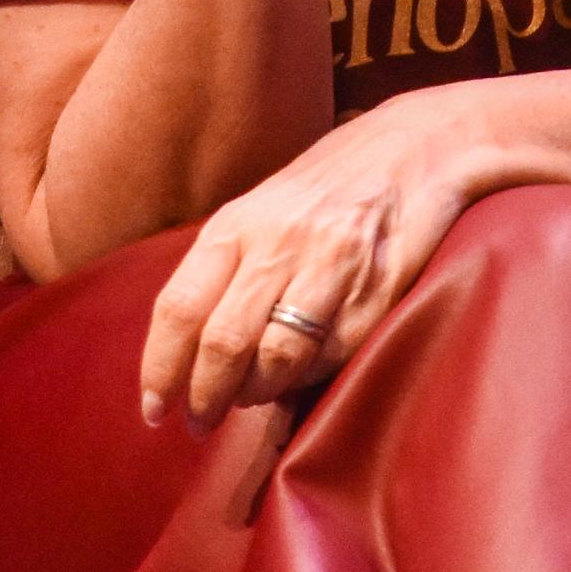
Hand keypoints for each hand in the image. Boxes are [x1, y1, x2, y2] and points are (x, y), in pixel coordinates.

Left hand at [139, 86, 493, 430]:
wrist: (417, 147)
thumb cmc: (328, 188)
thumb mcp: (262, 210)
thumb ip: (227, 269)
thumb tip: (187, 350)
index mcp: (235, 224)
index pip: (179, 307)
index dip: (159, 367)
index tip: (153, 409)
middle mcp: (276, 244)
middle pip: (222, 342)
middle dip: (204, 397)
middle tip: (200, 423)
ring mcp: (327, 266)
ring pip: (273, 357)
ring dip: (254, 394)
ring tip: (248, 400)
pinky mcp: (374, 290)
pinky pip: (327, 355)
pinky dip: (303, 379)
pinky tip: (295, 378)